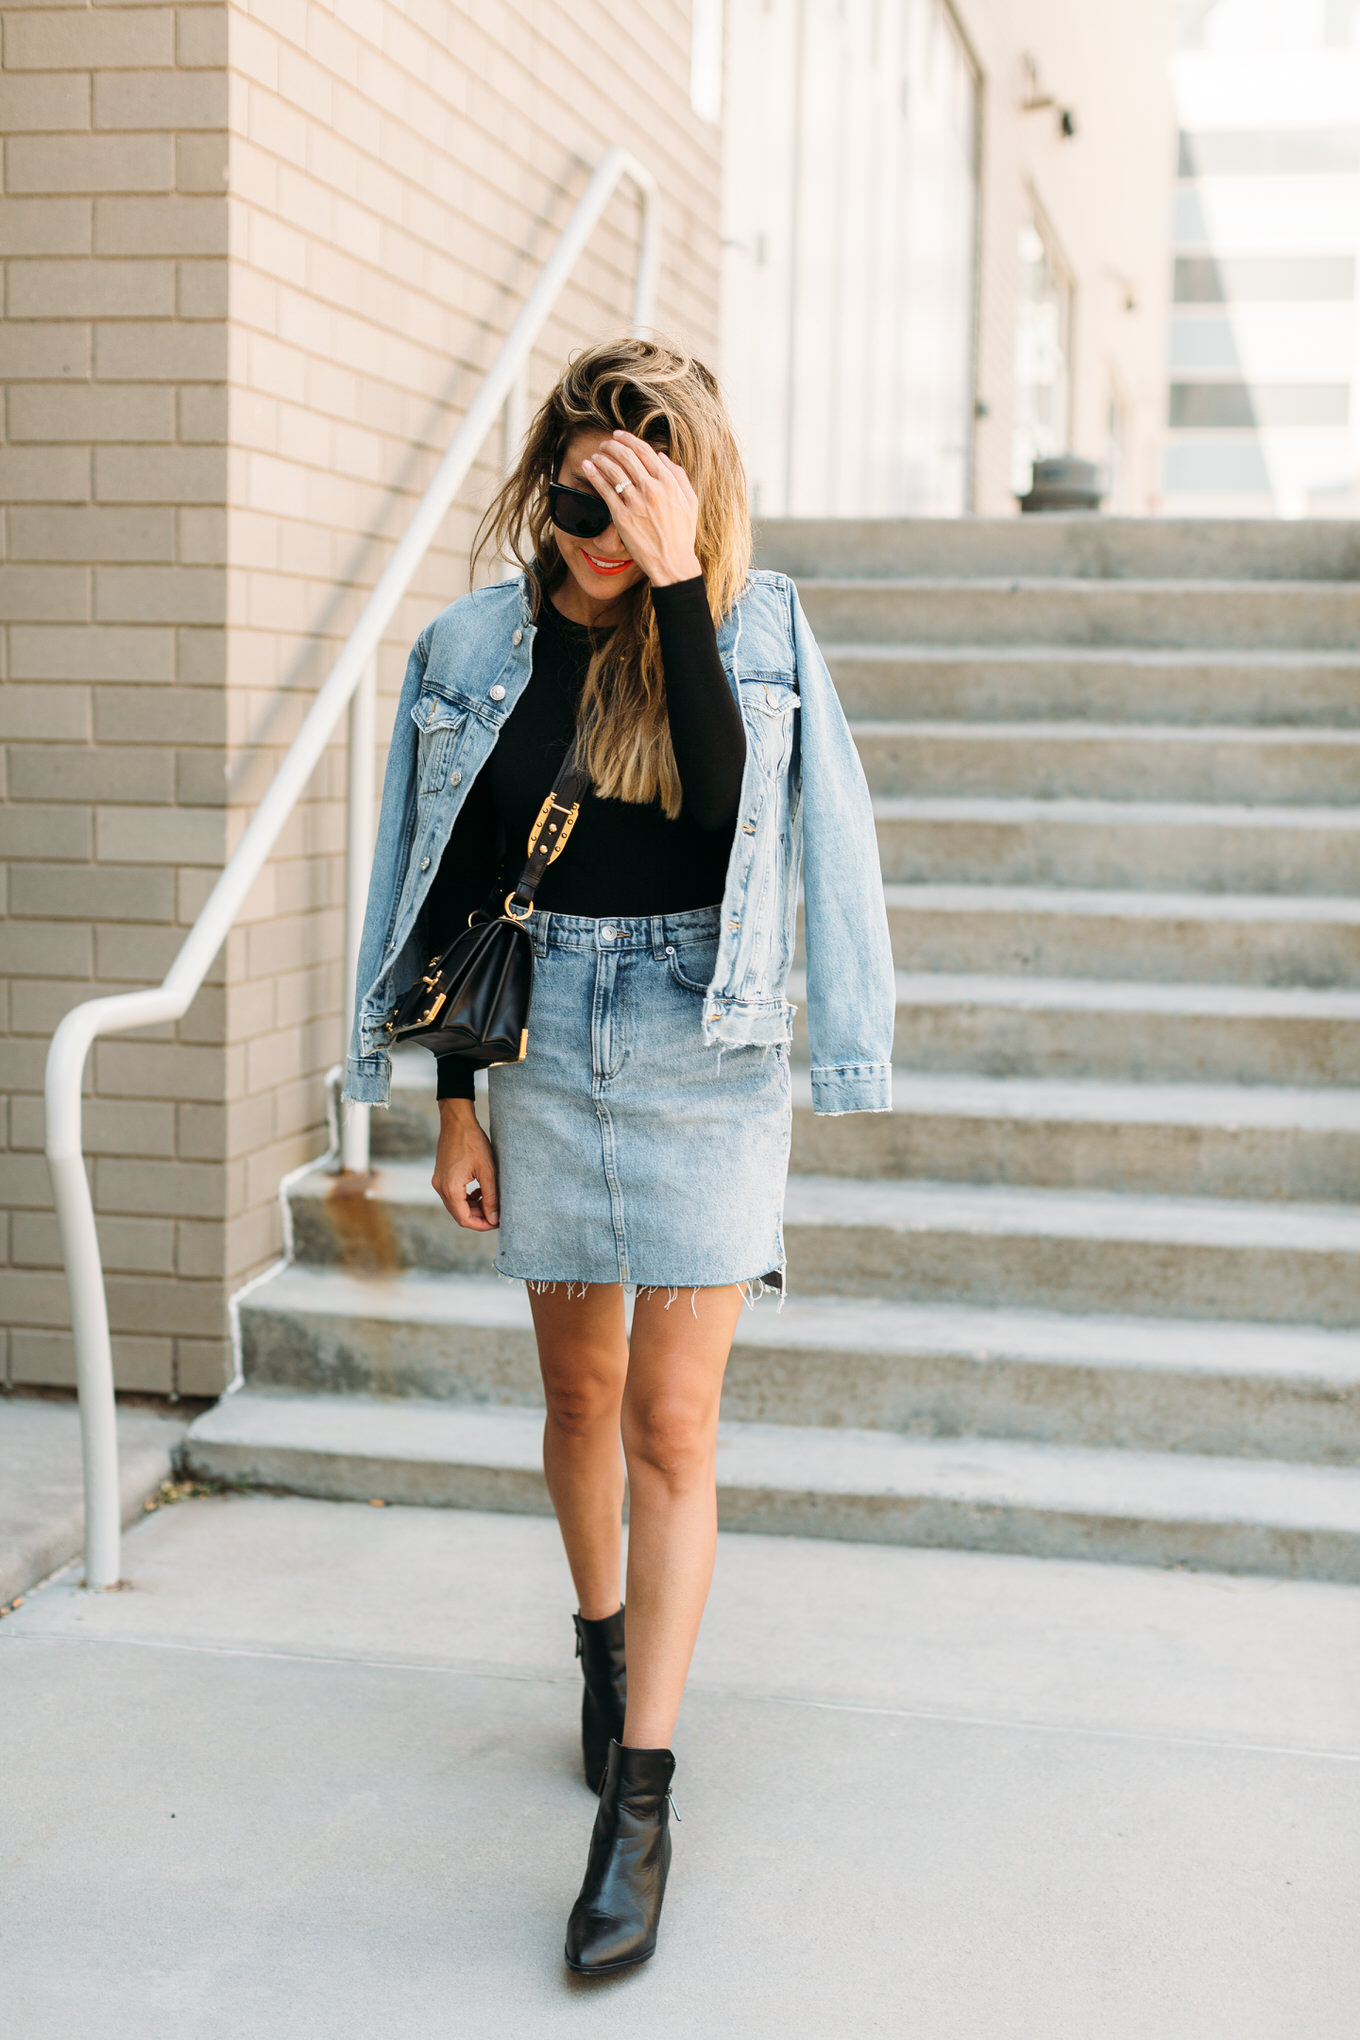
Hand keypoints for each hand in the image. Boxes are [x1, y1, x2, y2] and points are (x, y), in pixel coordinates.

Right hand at [432, 1098, 498, 1229]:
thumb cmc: (472, 1142)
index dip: (481, 1225)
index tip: (497, 1223)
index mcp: (451, 1188)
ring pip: (457, 1205)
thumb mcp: (487, 1170)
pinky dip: (467, 1198)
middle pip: (459, 1214)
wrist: (457, 1121)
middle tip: (497, 1214)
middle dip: (479, 1217)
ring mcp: (439, 1181)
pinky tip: (480, 1191)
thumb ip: (491, 1196)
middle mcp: (441, 1187)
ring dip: (473, 1208)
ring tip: (491, 1201)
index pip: (464, 1219)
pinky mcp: (441, 1176)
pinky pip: (454, 1194)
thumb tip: (494, 1218)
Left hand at [580, 430, 702, 586]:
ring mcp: (636, 503)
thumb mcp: (690, 502)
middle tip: (605, 444)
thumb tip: (661, 456)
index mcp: (669, 483)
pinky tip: (588, 467)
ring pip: (613, 470)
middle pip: (627, 456)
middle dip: (612, 445)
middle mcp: (652, 489)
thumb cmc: (682, 534)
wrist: (672, 563)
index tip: (618, 435)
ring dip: (601, 458)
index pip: (645, 451)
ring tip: (595, 456)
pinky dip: (594, 475)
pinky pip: (605, 489)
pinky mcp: (622, 517)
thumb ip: (678, 476)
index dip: (629, 439)